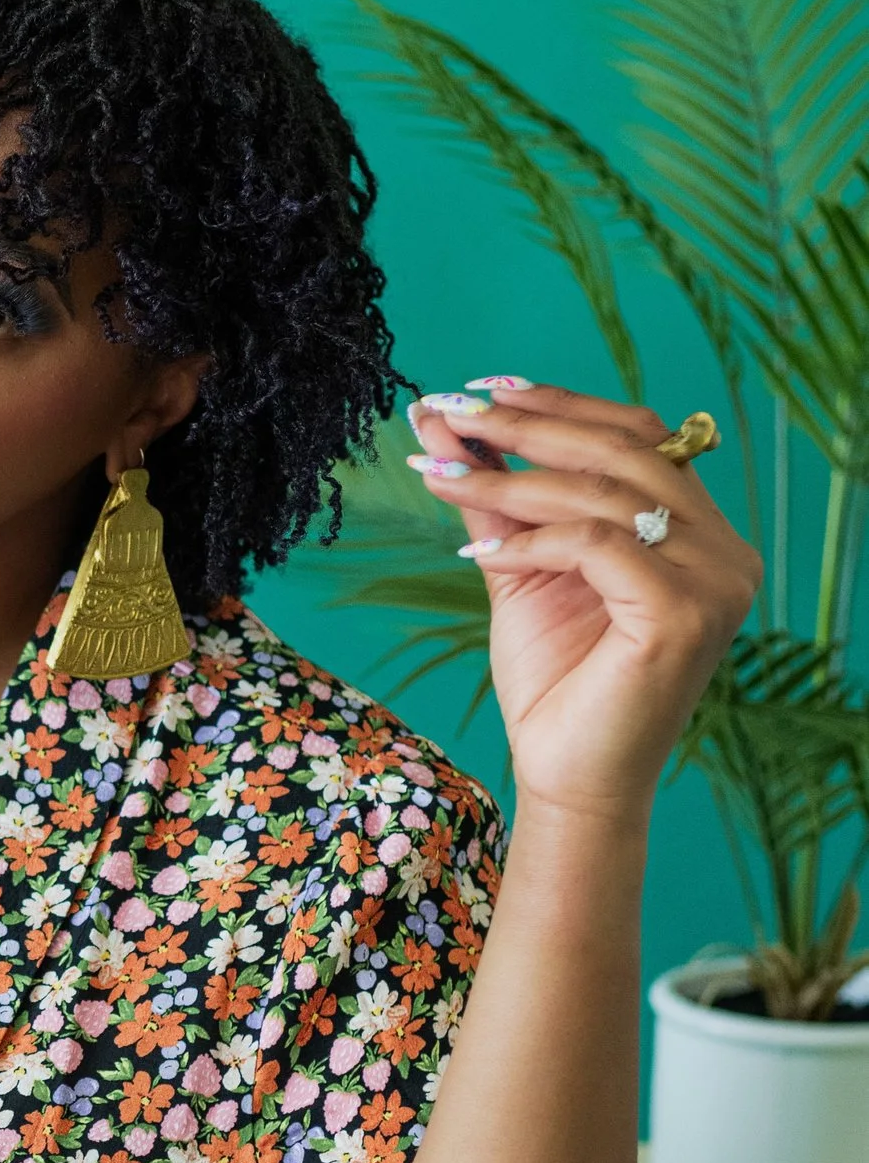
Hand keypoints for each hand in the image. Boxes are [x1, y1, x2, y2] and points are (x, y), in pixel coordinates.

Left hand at [408, 380, 760, 818]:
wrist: (564, 775)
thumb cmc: (554, 678)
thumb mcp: (519, 565)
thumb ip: (495, 493)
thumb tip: (445, 419)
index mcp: (701, 533)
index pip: (638, 437)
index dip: (561, 404)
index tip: (484, 388)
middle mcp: (725, 551)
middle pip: (624, 450)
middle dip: (529, 425)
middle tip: (452, 411)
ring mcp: (716, 582)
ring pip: (604, 494)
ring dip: (508, 478)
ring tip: (438, 474)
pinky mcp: (685, 614)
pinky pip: (598, 545)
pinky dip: (533, 538)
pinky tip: (481, 552)